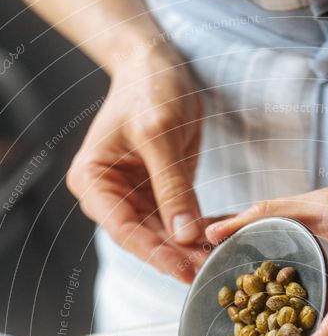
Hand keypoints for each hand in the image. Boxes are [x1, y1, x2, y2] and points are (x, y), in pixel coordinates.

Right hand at [67, 47, 209, 278]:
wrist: (158, 64)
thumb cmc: (149, 88)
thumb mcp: (160, 135)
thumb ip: (172, 187)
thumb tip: (184, 234)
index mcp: (93, 181)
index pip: (124, 229)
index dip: (155, 253)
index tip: (182, 270)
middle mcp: (111, 195)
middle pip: (146, 238)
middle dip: (178, 255)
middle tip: (210, 271)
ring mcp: (136, 197)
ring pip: (166, 235)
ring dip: (194, 248)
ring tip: (222, 259)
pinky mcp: (160, 194)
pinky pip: (182, 220)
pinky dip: (203, 228)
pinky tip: (226, 236)